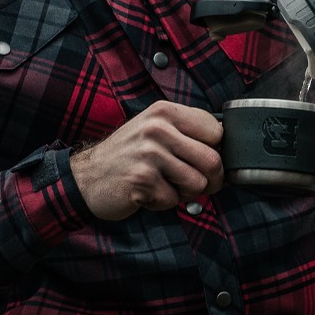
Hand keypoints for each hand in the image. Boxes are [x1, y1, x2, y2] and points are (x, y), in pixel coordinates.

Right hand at [70, 102, 223, 220]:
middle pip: (213, 160)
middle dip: (210, 180)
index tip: (204, 160)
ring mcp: (149, 154)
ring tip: (164, 185)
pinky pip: (174, 200)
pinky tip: (147, 192)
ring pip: (197, 183)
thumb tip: (228, 145)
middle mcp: (158, 129)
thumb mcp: (155, 130)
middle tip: (196, 184)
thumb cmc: (128, 155)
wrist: (86, 177)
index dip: (216, 151)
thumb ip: (187, 132)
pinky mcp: (142, 180)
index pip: (216, 131)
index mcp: (165, 112)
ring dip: (185, 193)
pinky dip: (163, 202)